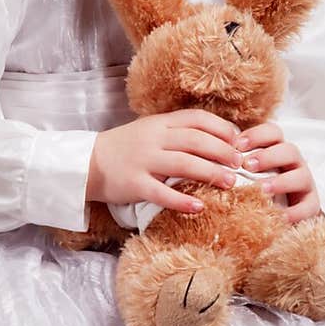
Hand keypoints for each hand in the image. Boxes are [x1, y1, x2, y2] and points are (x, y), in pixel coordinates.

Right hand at [87, 109, 243, 213]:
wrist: (85, 163)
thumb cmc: (124, 149)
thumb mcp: (150, 132)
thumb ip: (177, 133)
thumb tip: (216, 140)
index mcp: (159, 123)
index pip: (197, 119)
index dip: (221, 128)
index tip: (239, 141)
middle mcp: (153, 139)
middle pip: (195, 141)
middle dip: (222, 152)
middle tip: (239, 164)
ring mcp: (143, 161)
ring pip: (183, 164)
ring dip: (210, 173)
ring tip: (230, 183)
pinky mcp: (134, 184)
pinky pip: (161, 193)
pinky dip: (182, 201)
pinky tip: (198, 207)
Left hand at [233, 122, 323, 225]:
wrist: (283, 215)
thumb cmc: (259, 191)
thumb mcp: (248, 175)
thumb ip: (236, 166)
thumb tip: (210, 163)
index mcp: (278, 151)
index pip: (273, 133)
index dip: (257, 135)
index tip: (237, 145)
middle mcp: (294, 164)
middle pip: (288, 150)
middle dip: (268, 156)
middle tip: (248, 166)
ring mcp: (305, 184)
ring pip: (300, 176)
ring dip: (280, 182)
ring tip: (262, 190)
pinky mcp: (311, 206)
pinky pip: (307, 207)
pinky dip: (293, 213)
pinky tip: (277, 217)